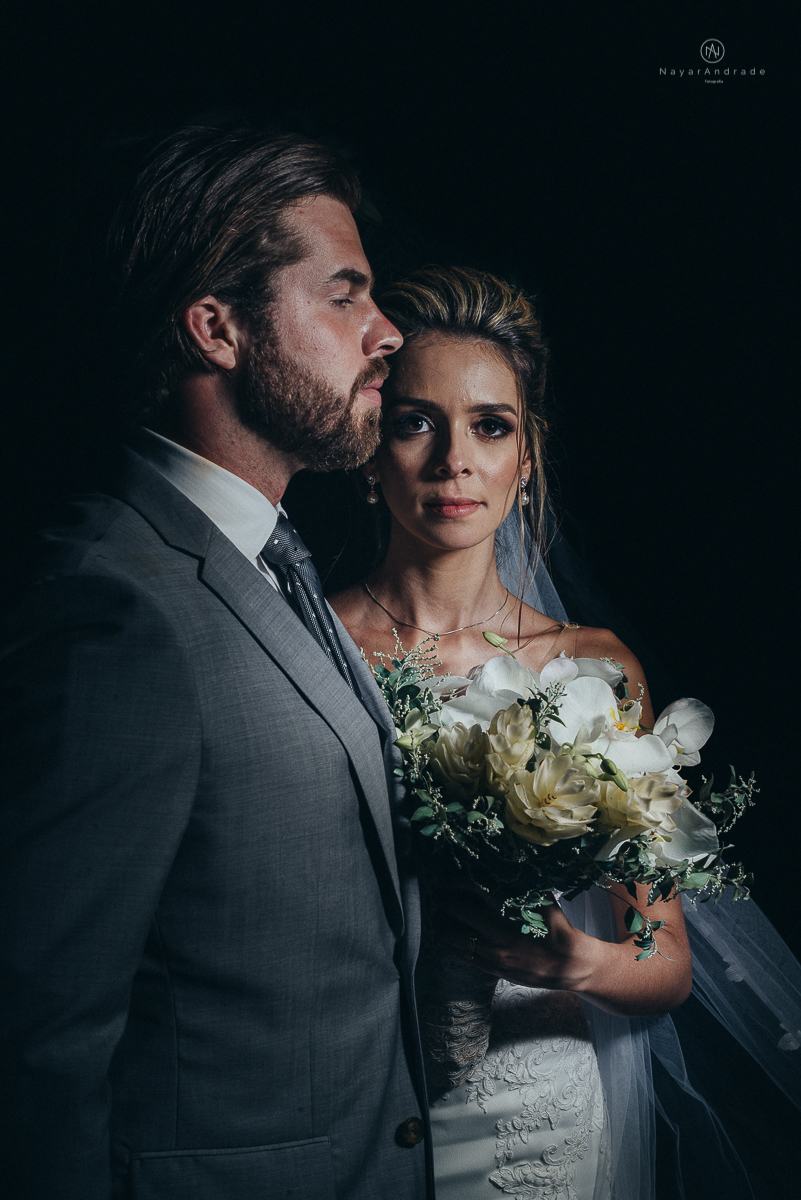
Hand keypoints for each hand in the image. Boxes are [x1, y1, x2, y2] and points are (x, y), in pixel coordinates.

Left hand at [433, 887, 595, 992]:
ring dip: (441, 925)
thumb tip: (499, 866)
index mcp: (507, 909)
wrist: (569, 963)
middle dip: (443, 901)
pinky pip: (463, 956)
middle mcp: (496, 931)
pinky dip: (450, 944)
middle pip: (455, 911)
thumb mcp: (540, 899)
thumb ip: (518, 885)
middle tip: (438, 896)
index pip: (469, 888)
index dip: (453, 882)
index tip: (447, 880)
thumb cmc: (556, 927)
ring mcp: (493, 953)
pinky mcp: (493, 969)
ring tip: (438, 918)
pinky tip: (447, 937)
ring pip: (453, 937)